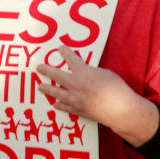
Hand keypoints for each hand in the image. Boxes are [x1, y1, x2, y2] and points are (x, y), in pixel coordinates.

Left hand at [37, 46, 158, 146]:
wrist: (120, 109)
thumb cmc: (117, 89)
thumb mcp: (105, 73)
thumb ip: (93, 72)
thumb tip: (88, 74)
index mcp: (82, 72)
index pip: (71, 58)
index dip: (65, 52)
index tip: (60, 48)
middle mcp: (74, 84)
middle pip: (56, 75)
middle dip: (46, 70)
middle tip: (39, 68)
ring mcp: (74, 98)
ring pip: (56, 92)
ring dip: (47, 89)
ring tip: (40, 87)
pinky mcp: (78, 110)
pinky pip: (65, 107)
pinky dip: (59, 105)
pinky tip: (55, 104)